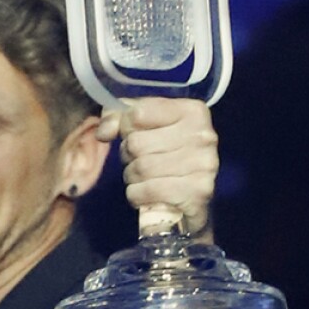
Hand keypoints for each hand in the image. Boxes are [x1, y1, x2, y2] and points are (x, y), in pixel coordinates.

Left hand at [95, 97, 216, 239]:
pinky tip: (149, 194)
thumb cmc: (164, 154)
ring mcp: (204, 164)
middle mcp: (202, 135)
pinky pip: (147, 191)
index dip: (126, 127)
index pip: (137, 113)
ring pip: (140, 168)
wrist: (191, 197)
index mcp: (191, 111)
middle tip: (140, 161)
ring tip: (145, 177)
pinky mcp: (198, 192)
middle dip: (129, 156)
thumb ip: (117, 117)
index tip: (135, 134)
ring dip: (133, 177)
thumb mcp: (142, 125)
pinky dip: (138, 195)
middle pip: (136, 143)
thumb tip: (104, 133)